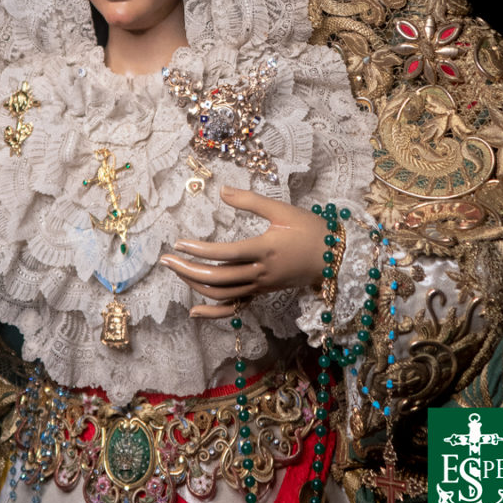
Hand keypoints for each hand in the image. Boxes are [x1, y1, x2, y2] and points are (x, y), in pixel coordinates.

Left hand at [159, 184, 326, 317]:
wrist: (336, 257)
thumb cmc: (309, 229)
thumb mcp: (281, 209)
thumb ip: (250, 200)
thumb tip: (221, 189)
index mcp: (265, 250)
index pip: (225, 254)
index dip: (200, 250)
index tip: (179, 242)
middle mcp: (261, 273)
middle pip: (219, 278)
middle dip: (188, 270)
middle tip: (166, 259)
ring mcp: (261, 286)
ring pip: (223, 294)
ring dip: (196, 285)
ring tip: (176, 270)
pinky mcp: (263, 293)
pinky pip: (235, 307)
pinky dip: (214, 313)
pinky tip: (194, 312)